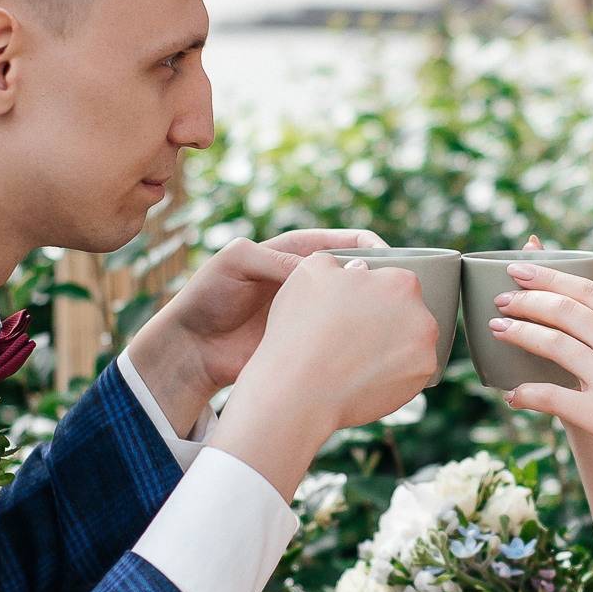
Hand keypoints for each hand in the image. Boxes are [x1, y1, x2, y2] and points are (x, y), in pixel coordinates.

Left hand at [127, 229, 384, 427]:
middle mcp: (311, 281)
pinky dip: (360, 342)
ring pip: (357, 309)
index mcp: (298, 252)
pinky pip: (343, 339)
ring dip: (375, 314)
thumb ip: (277, 259)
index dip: (375, 249)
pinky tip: (372, 349)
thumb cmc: (209, 296)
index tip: (391, 264)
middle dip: (382, 283)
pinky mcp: (310, 342)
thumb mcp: (236, 262)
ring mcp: (313, 313)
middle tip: (399, 298)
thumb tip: (323, 271)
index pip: (350, 242)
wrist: (193, 348)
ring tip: (392, 324)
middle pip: (361, 275)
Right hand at [208, 252, 440, 497]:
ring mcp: (425, 353)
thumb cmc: (302, 327)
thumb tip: (357, 269)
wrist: (299, 391)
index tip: (351, 305)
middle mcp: (423, 316)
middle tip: (350, 332)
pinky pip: (406, 372)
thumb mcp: (310, 272)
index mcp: (402, 283)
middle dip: (383, 318)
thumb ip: (339, 262)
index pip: (392, 280)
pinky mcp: (418, 384)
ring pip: (408, 342)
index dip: (369, 292)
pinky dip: (389, 372)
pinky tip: (361, 375)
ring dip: (388, 345)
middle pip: (405, 311)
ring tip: (354, 356)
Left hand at [489, 262, 592, 487]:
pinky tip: (512, 393)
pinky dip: (527, 394)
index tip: (521, 268)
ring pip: (551, 343)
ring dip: (519, 333)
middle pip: (563, 310)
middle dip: (526, 300)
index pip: (586, 289)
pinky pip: (551, 397)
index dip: (548, 276)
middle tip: (501, 298)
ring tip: (497, 329)